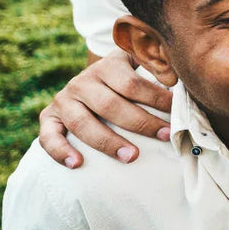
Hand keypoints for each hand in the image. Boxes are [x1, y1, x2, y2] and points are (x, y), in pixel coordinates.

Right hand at [38, 49, 171, 167]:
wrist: (89, 82)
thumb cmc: (125, 79)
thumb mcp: (139, 65)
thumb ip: (157, 67)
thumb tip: (181, 78)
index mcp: (107, 66)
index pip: (132, 83)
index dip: (156, 99)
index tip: (177, 114)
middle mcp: (82, 81)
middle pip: (110, 105)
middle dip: (141, 123)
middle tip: (164, 136)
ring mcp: (63, 100)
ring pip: (83, 123)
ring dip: (108, 142)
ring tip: (132, 157)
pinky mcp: (48, 118)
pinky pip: (48, 136)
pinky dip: (60, 151)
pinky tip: (76, 164)